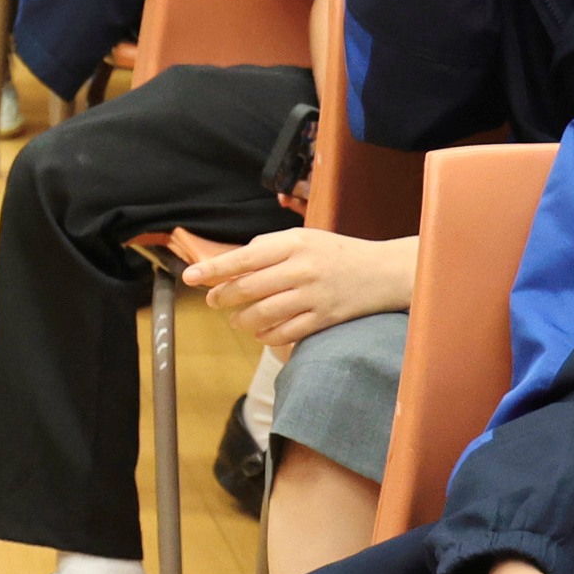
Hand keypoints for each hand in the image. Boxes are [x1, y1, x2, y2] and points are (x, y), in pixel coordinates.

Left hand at [180, 227, 421, 347]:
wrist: (384, 272)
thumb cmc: (337, 253)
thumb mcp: (303, 238)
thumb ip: (269, 248)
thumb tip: (231, 263)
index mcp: (294, 243)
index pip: (244, 258)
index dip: (214, 269)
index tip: (190, 276)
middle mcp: (303, 269)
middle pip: (249, 288)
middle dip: (223, 297)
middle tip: (212, 301)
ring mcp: (315, 296)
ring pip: (264, 313)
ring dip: (242, 319)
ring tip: (235, 319)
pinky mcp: (325, 319)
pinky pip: (286, 332)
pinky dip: (266, 335)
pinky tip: (259, 332)